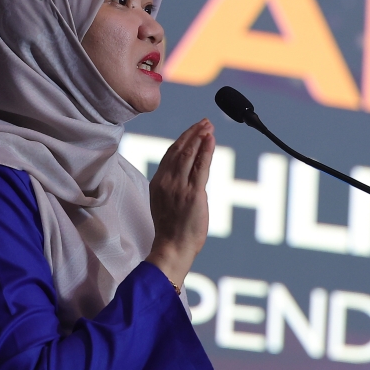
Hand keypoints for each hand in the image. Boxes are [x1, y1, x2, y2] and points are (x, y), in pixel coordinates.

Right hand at [145, 119, 214, 286]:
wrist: (172, 248)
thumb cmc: (171, 231)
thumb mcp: (167, 203)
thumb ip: (174, 186)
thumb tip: (188, 174)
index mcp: (158, 182)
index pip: (171, 154)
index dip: (183, 139)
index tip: (194, 129)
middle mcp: (167, 181)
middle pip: (180, 150)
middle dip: (193, 133)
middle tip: (205, 121)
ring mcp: (179, 187)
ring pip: (189, 155)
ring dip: (200, 137)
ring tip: (209, 125)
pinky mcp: (193, 194)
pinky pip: (200, 167)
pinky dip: (206, 151)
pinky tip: (211, 139)